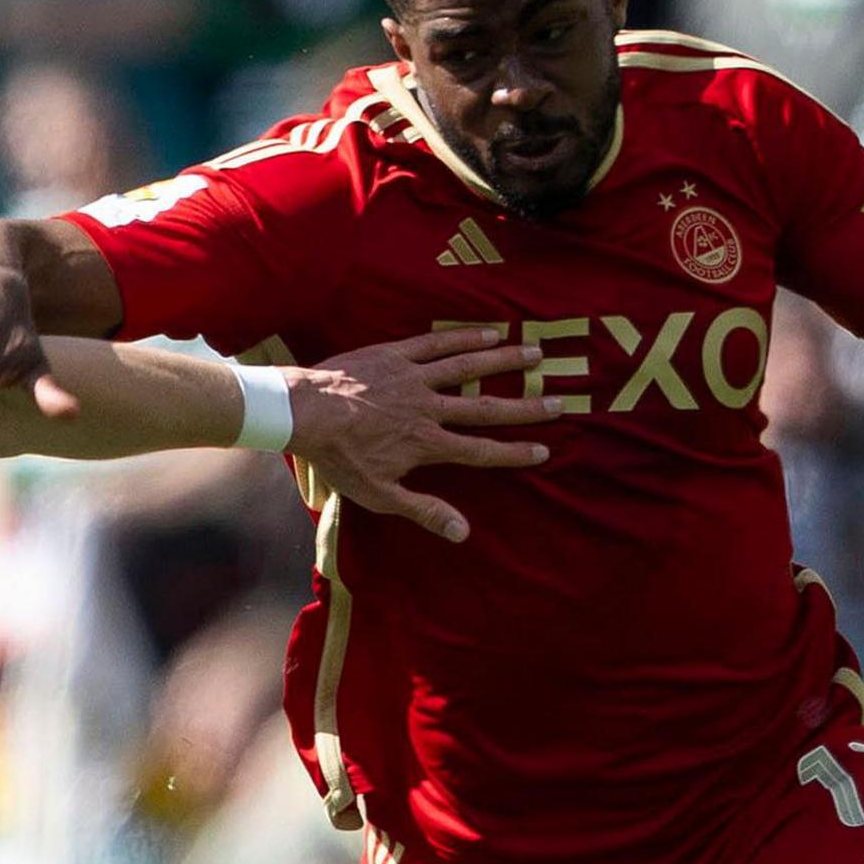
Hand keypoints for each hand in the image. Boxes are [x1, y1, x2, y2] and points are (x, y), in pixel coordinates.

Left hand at [288, 329, 555, 541]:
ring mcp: (414, 377)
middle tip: (560, 401)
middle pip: (487, 407)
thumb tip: (464, 533)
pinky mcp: (396, 354)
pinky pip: (437, 344)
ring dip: (504, 360)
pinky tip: (489, 331)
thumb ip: (424, 510)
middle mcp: (430, 408)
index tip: (544, 450)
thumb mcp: (379, 494)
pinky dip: (464, 337)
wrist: (303, 413)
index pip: (481, 450)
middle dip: (526, 406)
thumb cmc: (338, 457)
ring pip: (468, 367)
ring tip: (535, 353)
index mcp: (428, 443)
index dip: (514, 452)